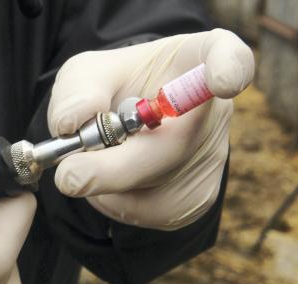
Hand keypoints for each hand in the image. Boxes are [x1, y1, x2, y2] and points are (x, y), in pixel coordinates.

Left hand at [47, 29, 253, 229]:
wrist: (123, 121)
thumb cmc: (110, 90)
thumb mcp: (86, 76)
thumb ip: (76, 92)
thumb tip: (69, 126)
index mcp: (194, 62)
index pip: (229, 57)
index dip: (229, 68)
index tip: (222, 80)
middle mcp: (214, 111)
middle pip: (174, 147)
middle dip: (113, 168)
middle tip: (68, 175)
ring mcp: (210, 159)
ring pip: (154, 191)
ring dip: (104, 186)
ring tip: (97, 157)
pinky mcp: (197, 199)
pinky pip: (148, 213)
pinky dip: (114, 202)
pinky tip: (110, 177)